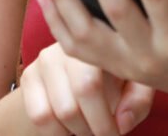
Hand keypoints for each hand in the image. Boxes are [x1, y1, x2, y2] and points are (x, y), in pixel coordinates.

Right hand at [20, 41, 154, 135]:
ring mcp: (45, 59)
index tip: (116, 133)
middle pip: (70, 106)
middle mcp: (66, 46)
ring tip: (89, 126)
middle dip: (91, 130)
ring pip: (56, 113)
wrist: (84, 69)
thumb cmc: (117, 77)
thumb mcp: (135, 84)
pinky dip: (56, 132)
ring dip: (75, 131)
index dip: (103, 121)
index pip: (88, 85)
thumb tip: (121, 122)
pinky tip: (70, 125)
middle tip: (103, 132)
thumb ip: (138, 100)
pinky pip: (39, 116)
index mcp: (96, 42)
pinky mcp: (29, 75)